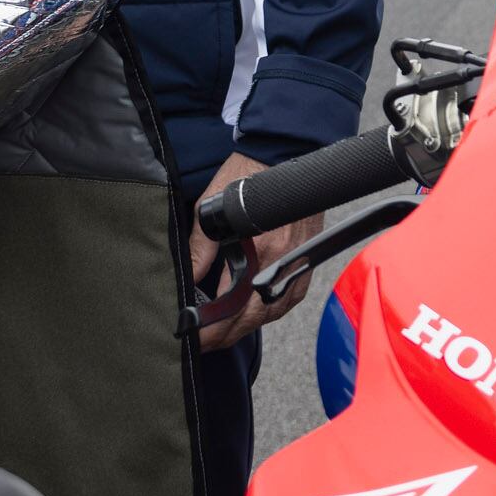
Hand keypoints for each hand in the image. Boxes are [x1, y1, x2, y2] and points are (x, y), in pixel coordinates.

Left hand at [185, 151, 322, 351]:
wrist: (283, 152)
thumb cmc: (247, 177)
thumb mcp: (211, 209)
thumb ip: (200, 248)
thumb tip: (189, 281)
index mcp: (260, 252)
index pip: (232, 309)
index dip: (210, 330)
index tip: (193, 338)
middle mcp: (283, 263)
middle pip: (253, 319)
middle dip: (225, 336)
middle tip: (204, 343)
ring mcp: (298, 262)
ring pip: (273, 313)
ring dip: (248, 327)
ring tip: (225, 334)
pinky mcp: (306, 258)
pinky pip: (290, 299)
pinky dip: (271, 312)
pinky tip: (256, 314)